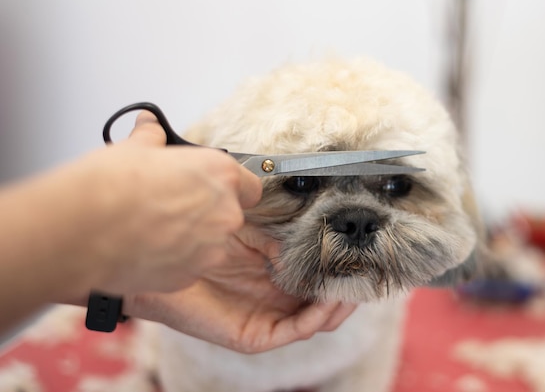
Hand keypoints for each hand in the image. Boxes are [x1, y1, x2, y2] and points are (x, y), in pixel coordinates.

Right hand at [84, 111, 261, 294]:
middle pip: (228, 216)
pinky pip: (189, 267)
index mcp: (220, 174)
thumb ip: (152, 137)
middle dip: (205, 215)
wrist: (85, 228)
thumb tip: (149, 126)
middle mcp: (224, 213)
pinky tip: (146, 249)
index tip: (211, 190)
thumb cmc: (112, 185)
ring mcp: (210, 249)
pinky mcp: (190, 276)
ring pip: (209, 245)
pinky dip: (173, 261)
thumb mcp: (136, 147)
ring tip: (153, 230)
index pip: (249, 187)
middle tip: (171, 209)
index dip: (230, 189)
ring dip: (190, 240)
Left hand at [123, 225, 356, 352]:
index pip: (318, 278)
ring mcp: (267, 317)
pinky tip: (330, 298)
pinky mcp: (255, 334)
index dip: (341, 269)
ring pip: (317, 320)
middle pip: (325, 302)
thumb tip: (309, 236)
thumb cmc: (198, 239)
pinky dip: (318, 316)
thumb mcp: (248, 229)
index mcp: (276, 274)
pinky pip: (295, 330)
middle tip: (368, 273)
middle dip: (349, 289)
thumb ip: (278, 233)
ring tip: (354, 285)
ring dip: (340, 303)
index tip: (362, 254)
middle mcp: (276, 298)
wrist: (159, 254)